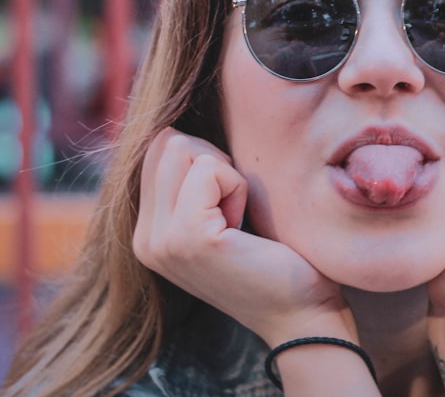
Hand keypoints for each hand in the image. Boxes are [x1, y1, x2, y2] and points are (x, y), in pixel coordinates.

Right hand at [132, 127, 356, 346]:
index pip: (156, 150)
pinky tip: (244, 225)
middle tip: (235, 207)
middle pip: (165, 142)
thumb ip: (192, 183)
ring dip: (225, 173)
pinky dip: (237, 186)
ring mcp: (160, 241)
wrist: (301, 315)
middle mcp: (143, 240)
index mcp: (148, 234)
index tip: (229, 203)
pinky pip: (210, 170)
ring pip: (181, 148)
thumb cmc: (275, 260)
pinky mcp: (188, 237)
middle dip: (212, 161)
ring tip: (238, 218)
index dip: (205, 160)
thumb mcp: (221, 217)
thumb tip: (182, 128)